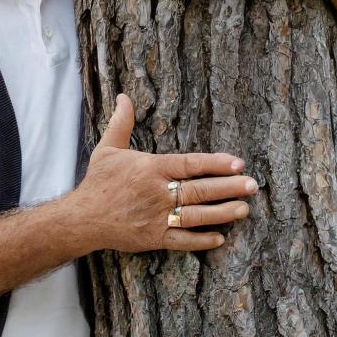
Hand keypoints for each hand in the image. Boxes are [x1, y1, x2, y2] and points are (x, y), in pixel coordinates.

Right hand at [72, 94, 255, 253]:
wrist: (83, 218)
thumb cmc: (98, 181)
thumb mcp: (108, 148)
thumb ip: (121, 122)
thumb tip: (124, 96)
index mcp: (150, 169)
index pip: (189, 165)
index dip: (215, 163)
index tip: (237, 163)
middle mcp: (158, 193)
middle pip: (200, 190)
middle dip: (229, 188)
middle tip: (252, 185)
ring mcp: (158, 217)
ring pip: (197, 216)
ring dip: (223, 213)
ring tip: (244, 209)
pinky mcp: (155, 238)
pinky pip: (184, 241)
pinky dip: (202, 239)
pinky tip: (220, 237)